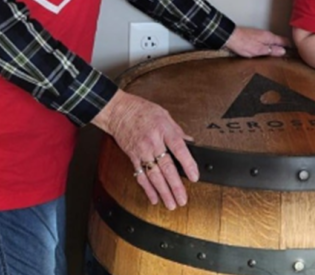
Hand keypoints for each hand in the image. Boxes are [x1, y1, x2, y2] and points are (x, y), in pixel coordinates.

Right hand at [91, 90, 198, 209]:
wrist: (119, 111)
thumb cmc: (142, 111)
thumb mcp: (165, 115)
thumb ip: (177, 131)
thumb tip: (190, 143)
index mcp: (164, 130)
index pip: (179, 149)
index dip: (188, 164)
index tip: (195, 177)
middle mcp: (153, 142)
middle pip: (166, 167)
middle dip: (175, 186)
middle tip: (182, 199)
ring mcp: (142, 151)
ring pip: (154, 175)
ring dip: (163, 192)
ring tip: (171, 204)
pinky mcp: (133, 157)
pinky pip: (140, 176)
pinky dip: (147, 189)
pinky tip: (154, 198)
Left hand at [223, 26, 289, 57]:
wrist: (230, 37)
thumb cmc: (243, 44)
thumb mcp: (259, 50)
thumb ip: (271, 50)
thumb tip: (283, 51)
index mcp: (269, 37)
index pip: (284, 41)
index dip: (290, 47)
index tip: (295, 53)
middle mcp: (266, 34)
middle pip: (279, 41)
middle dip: (284, 47)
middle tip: (288, 56)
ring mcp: (260, 35)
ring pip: (272, 41)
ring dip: (276, 47)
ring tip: (279, 56)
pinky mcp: (254, 37)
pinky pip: (266, 42)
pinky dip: (269, 46)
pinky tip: (267, 52)